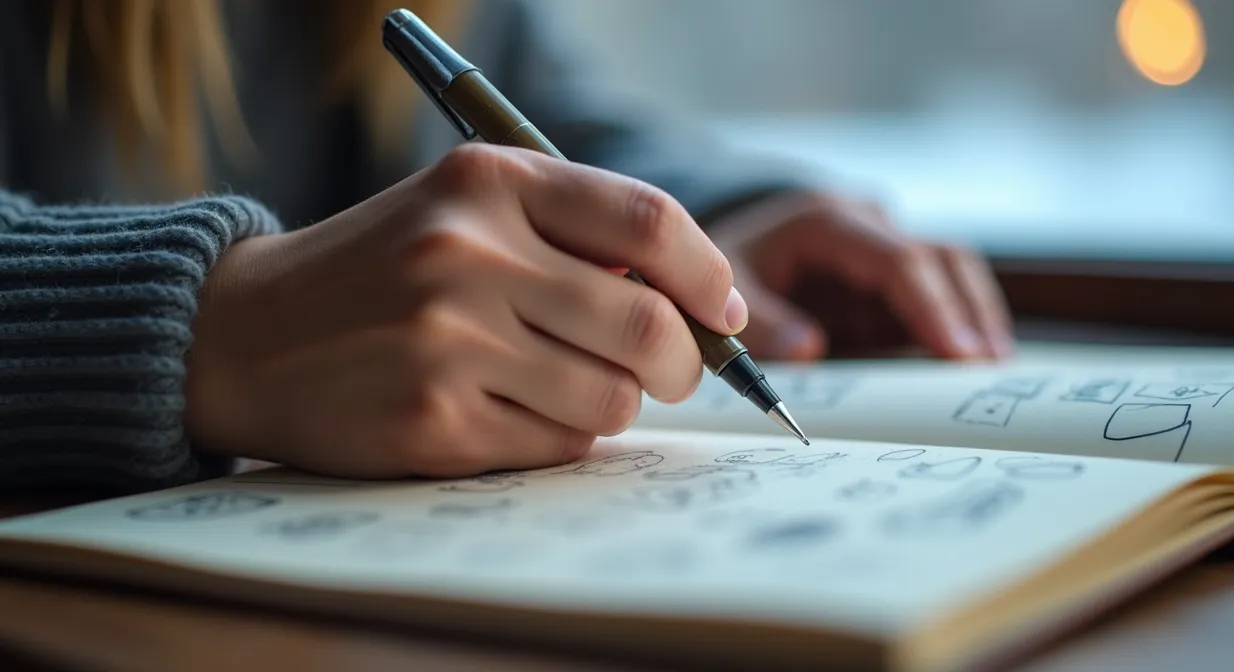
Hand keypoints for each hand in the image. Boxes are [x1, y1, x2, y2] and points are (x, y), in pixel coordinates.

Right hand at [184, 145, 744, 478]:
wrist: (246, 334)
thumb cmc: (380, 271)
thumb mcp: (464, 211)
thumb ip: (570, 233)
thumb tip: (695, 298)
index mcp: (487, 183)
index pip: (647, 220)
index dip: (709, 274)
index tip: (724, 311)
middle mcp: (468, 254)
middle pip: (649, 324)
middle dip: (685, 362)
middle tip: (674, 371)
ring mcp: (448, 342)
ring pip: (613, 397)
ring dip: (613, 402)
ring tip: (568, 385)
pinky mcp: (435, 421)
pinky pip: (559, 443)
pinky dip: (560, 435)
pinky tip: (511, 411)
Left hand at [706, 191, 1012, 360]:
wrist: (715, 256)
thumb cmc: (723, 276)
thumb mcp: (726, 296)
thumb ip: (761, 322)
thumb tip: (810, 351)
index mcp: (827, 222)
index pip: (898, 260)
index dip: (932, 306)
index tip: (956, 351)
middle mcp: (867, 224)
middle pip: (941, 258)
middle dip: (970, 311)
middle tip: (988, 367)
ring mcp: (885, 245)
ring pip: (953, 270)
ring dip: (977, 315)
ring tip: (996, 368)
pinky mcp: (892, 275)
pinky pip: (939, 292)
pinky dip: (960, 324)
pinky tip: (975, 363)